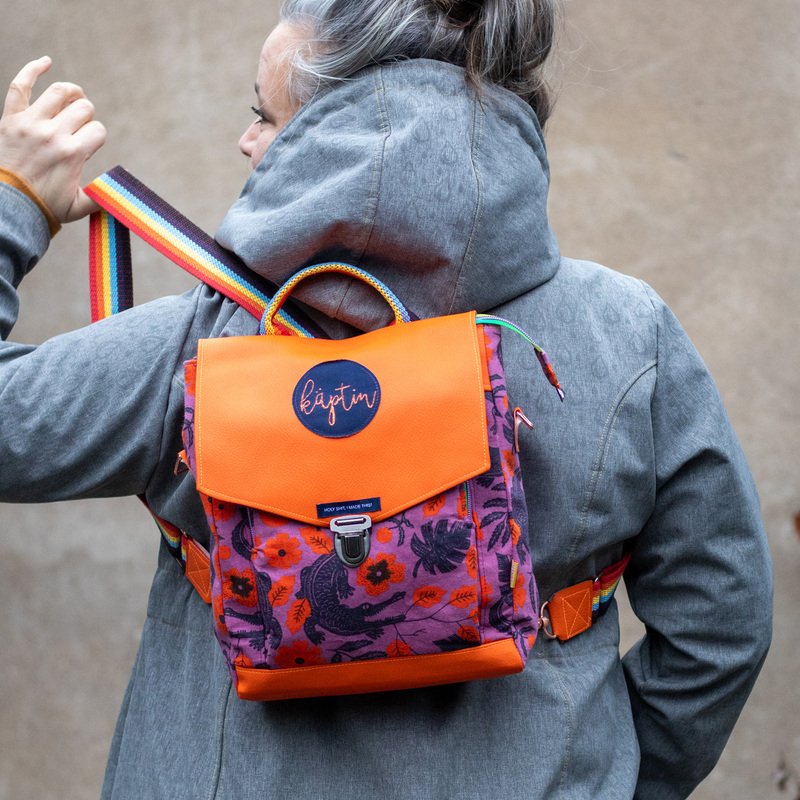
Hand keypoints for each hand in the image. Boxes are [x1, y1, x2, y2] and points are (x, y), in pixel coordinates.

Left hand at [0, 57, 105, 221]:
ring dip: (72, 92)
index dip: (97, 137)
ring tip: (74, 98)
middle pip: (83, 108)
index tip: (89, 147)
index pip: (98, 130)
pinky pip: (20, 85)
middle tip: (80, 127)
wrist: (10, 204)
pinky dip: (33, 69)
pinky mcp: (11, 118)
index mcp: (73, 154)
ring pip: (59, 92)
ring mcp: (31, 122)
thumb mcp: (79, 207)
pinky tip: (46, 61)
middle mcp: (53, 134)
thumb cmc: (45, 207)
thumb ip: (103, 198)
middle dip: (87, 116)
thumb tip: (123, 195)